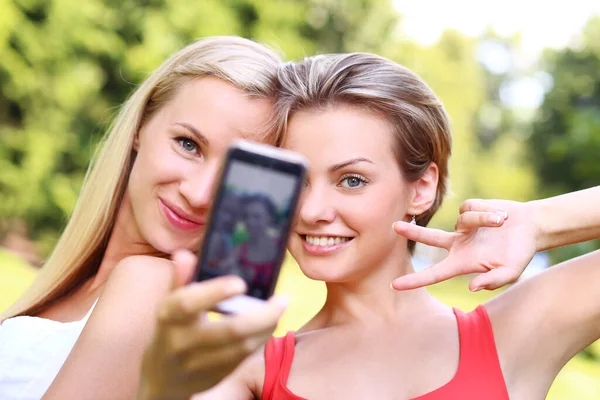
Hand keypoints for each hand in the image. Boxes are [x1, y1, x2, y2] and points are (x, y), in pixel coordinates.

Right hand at [137, 250, 286, 399]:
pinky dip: (260, 338)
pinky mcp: (215, 376)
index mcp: (169, 316)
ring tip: (279, 308)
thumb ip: (181, 279)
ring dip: (267, 326)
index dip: (215, 292)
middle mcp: (182, 341)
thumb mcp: (170, 304)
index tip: (241, 283)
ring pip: (242, 346)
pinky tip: (269, 324)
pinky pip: (243, 357)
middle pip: (230, 330)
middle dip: (262, 315)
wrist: (163, 378)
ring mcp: (199, 363)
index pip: (188, 303)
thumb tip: (185, 254)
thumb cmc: (171, 329)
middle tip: (282, 299)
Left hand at [391, 199, 537, 291]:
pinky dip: (487, 211)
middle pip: (428, 238)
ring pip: (463, 220)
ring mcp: (462, 226)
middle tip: (393, 226)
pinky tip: (498, 215)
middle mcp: (457, 244)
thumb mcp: (510, 272)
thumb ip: (492, 281)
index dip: (414, 280)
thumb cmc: (520, 254)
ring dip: (485, 220)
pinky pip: (471, 208)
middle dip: (412, 232)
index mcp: (462, 262)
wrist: (531, 227)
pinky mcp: (468, 209)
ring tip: (502, 223)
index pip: (433, 274)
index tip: (394, 285)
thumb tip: (471, 287)